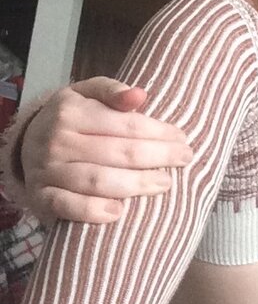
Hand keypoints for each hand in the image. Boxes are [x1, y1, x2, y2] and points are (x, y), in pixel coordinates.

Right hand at [20, 78, 192, 223]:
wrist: (25, 144)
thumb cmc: (70, 118)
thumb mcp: (87, 93)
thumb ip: (113, 91)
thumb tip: (140, 95)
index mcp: (71, 112)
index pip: (126, 125)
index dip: (160, 132)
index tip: (182, 138)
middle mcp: (57, 141)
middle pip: (119, 153)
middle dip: (158, 157)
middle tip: (185, 159)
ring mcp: (48, 171)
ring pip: (98, 181)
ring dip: (136, 185)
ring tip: (165, 183)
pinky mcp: (41, 197)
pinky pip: (68, 207)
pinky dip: (93, 211)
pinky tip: (119, 212)